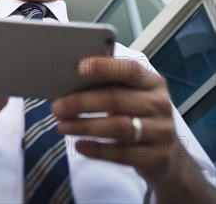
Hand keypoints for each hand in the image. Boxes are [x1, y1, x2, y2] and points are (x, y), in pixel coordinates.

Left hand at [51, 56, 180, 188]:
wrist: (167, 155)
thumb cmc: (138, 115)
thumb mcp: (132, 95)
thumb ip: (110, 85)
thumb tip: (71, 78)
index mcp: (152, 81)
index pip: (129, 69)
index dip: (104, 67)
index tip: (79, 69)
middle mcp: (160, 103)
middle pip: (116, 99)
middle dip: (82, 102)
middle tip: (57, 107)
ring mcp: (161, 131)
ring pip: (118, 126)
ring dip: (85, 126)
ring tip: (62, 126)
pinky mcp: (157, 157)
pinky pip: (122, 153)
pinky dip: (97, 150)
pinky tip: (80, 145)